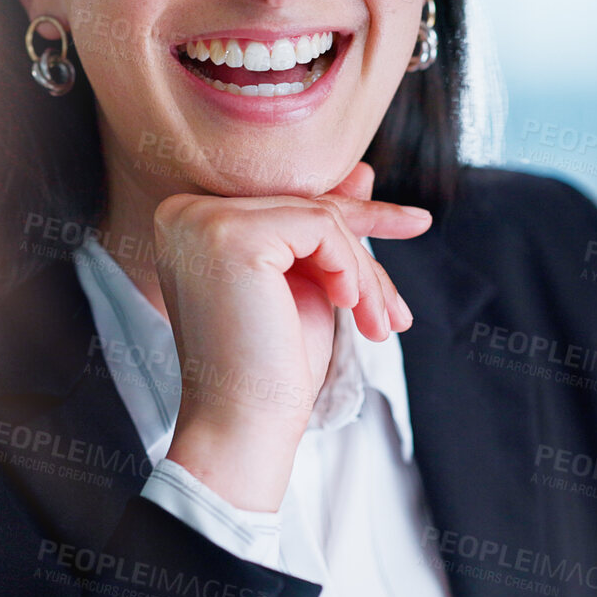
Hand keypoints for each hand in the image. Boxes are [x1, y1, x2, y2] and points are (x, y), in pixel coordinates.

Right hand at [153, 162, 430, 511]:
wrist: (243, 426)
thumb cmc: (270, 366)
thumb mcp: (305, 283)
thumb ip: (321, 225)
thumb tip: (361, 169)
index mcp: (189, 221)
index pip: (287, 204)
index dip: (354, 223)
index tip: (413, 224)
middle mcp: (183, 211)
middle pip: (305, 207)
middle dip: (364, 259)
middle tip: (397, 313)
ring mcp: (203, 219)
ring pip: (320, 216)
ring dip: (364, 273)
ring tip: (379, 324)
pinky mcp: (233, 233)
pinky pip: (322, 226)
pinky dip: (352, 269)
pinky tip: (353, 310)